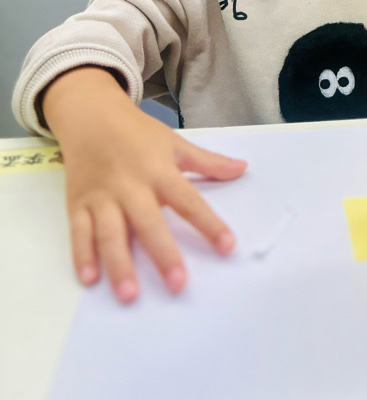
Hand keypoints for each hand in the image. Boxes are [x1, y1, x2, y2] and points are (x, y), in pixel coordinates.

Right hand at [42, 67, 246, 303]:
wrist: (91, 116)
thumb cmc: (137, 133)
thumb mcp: (175, 143)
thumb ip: (208, 161)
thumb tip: (242, 168)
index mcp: (159, 170)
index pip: (189, 200)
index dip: (209, 223)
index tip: (228, 246)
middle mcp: (131, 186)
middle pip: (148, 222)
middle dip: (163, 253)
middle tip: (178, 285)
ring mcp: (102, 196)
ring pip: (110, 233)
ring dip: (119, 264)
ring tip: (130, 295)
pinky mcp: (78, 204)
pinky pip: (79, 233)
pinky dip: (82, 255)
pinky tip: (90, 279)